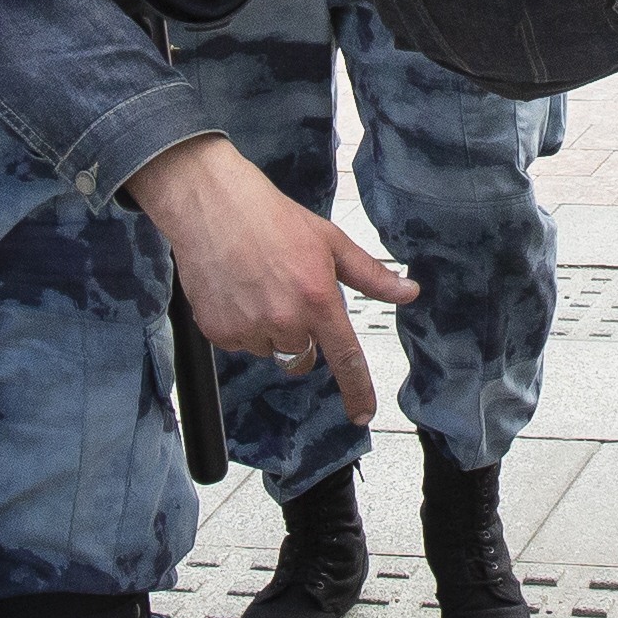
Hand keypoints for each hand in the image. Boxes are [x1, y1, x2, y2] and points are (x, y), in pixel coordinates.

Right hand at [124, 135, 407, 419]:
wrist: (209, 203)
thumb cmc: (269, 216)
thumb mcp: (329, 240)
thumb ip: (370, 275)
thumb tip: (408, 292)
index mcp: (317, 298)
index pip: (345, 359)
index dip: (357, 390)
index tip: (362, 414)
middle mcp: (284, 319)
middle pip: (302, 356)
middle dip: (301, 336)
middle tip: (286, 294)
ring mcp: (248, 328)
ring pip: (269, 350)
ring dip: (267, 330)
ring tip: (255, 285)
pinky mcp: (218, 330)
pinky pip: (238, 344)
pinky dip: (239, 325)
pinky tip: (235, 290)